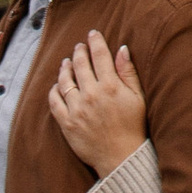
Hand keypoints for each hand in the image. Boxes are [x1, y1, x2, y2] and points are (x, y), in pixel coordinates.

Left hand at [46, 28, 146, 177]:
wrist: (121, 158)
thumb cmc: (133, 127)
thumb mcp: (137, 97)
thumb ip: (128, 72)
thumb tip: (121, 48)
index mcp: (110, 86)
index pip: (99, 55)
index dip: (95, 41)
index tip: (93, 34)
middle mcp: (91, 95)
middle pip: (80, 64)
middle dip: (79, 51)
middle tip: (79, 47)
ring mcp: (77, 109)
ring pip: (65, 80)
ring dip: (65, 67)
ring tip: (66, 62)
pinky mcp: (67, 123)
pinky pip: (54, 101)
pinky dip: (54, 90)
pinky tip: (58, 85)